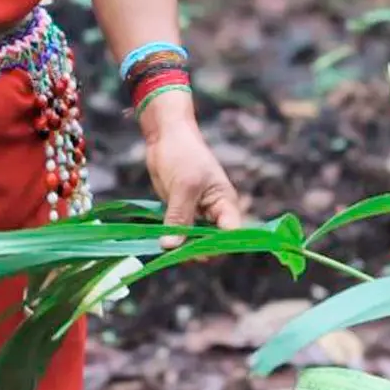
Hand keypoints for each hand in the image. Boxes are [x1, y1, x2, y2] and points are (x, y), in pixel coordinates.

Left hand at [145, 117, 242, 248]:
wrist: (166, 136)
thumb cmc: (183, 154)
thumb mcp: (183, 186)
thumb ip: (179, 218)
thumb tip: (170, 247)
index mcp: (225, 204)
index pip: (231, 235)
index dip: (218, 246)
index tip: (197, 252)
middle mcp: (214, 213)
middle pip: (211, 243)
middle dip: (195, 250)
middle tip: (174, 251)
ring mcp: (197, 215)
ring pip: (192, 241)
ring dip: (180, 246)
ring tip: (164, 246)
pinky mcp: (180, 214)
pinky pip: (178, 233)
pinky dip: (170, 238)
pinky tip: (158, 241)